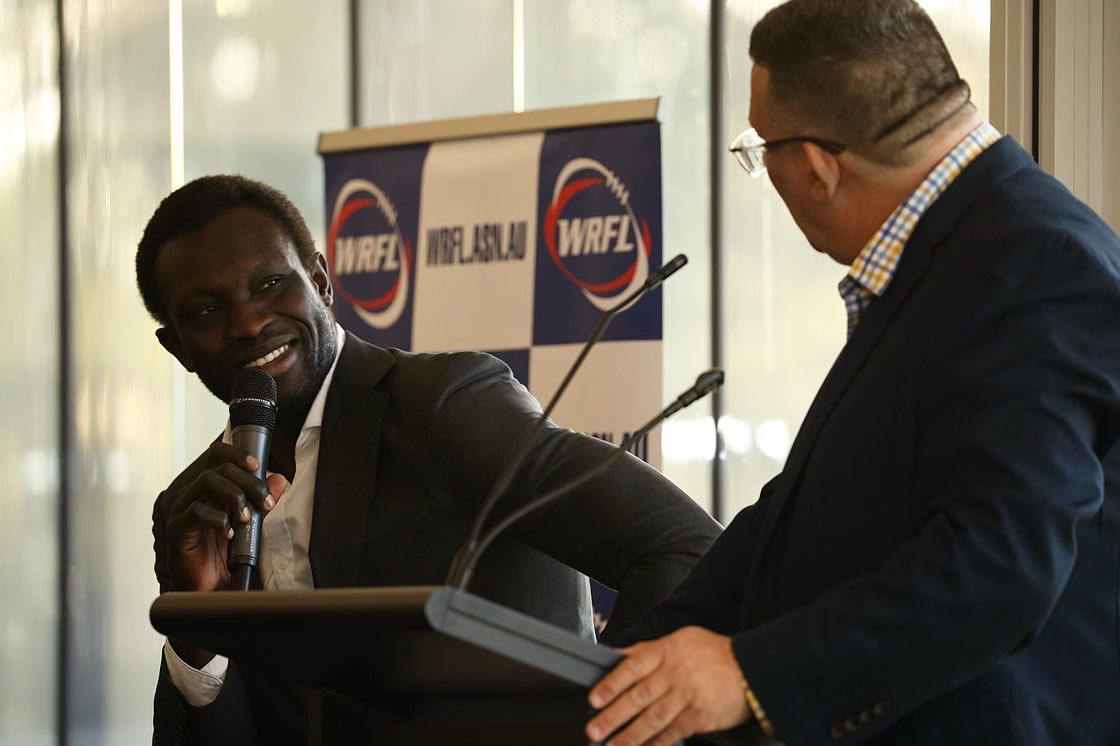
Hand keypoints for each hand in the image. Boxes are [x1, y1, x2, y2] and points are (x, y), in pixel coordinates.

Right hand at [166, 442, 287, 593]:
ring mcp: (184, 508)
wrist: (207, 585)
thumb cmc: (225, 551)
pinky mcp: (178, 528)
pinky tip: (230, 533)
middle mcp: (195, 493)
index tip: (257, 465)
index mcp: (211, 487)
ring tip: (247, 517)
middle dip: (248, 482)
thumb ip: (262, 500)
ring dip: (234, 495)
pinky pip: (195, 511)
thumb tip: (279, 479)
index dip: (236, 454)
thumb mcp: (251, 522)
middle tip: (266, 502)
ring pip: (207, 482)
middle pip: (219, 468)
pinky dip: (218, 519)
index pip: (218, 455)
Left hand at [586, 626, 751, 744]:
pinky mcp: (699, 717)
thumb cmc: (712, 654)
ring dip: (630, 736)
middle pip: (639, 697)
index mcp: (667, 651)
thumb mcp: (680, 640)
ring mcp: (687, 696)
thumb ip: (648, 651)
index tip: (595, 698)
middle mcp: (675, 674)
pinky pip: (673, 733)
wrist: (751, 668)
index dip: (612, 684)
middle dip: (614, 715)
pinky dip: (656, 744)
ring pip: (653, 719)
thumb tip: (619, 658)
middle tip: (595, 729)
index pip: (632, 667)